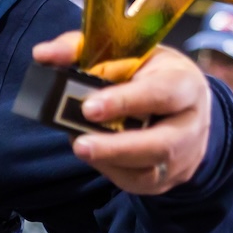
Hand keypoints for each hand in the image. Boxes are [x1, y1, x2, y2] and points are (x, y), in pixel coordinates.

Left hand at [32, 31, 212, 194]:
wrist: (181, 104)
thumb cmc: (147, 73)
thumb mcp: (124, 53)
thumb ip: (81, 49)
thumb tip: (42, 54)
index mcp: (184, 83)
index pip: (162, 93)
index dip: (126, 101)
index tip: (88, 108)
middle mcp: (191, 123)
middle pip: (161, 143)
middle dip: (117, 147)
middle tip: (79, 144)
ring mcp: (184, 155)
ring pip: (150, 170)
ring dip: (111, 163)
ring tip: (80, 148)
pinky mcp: (170, 177)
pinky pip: (140, 183)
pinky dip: (112, 172)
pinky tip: (94, 157)